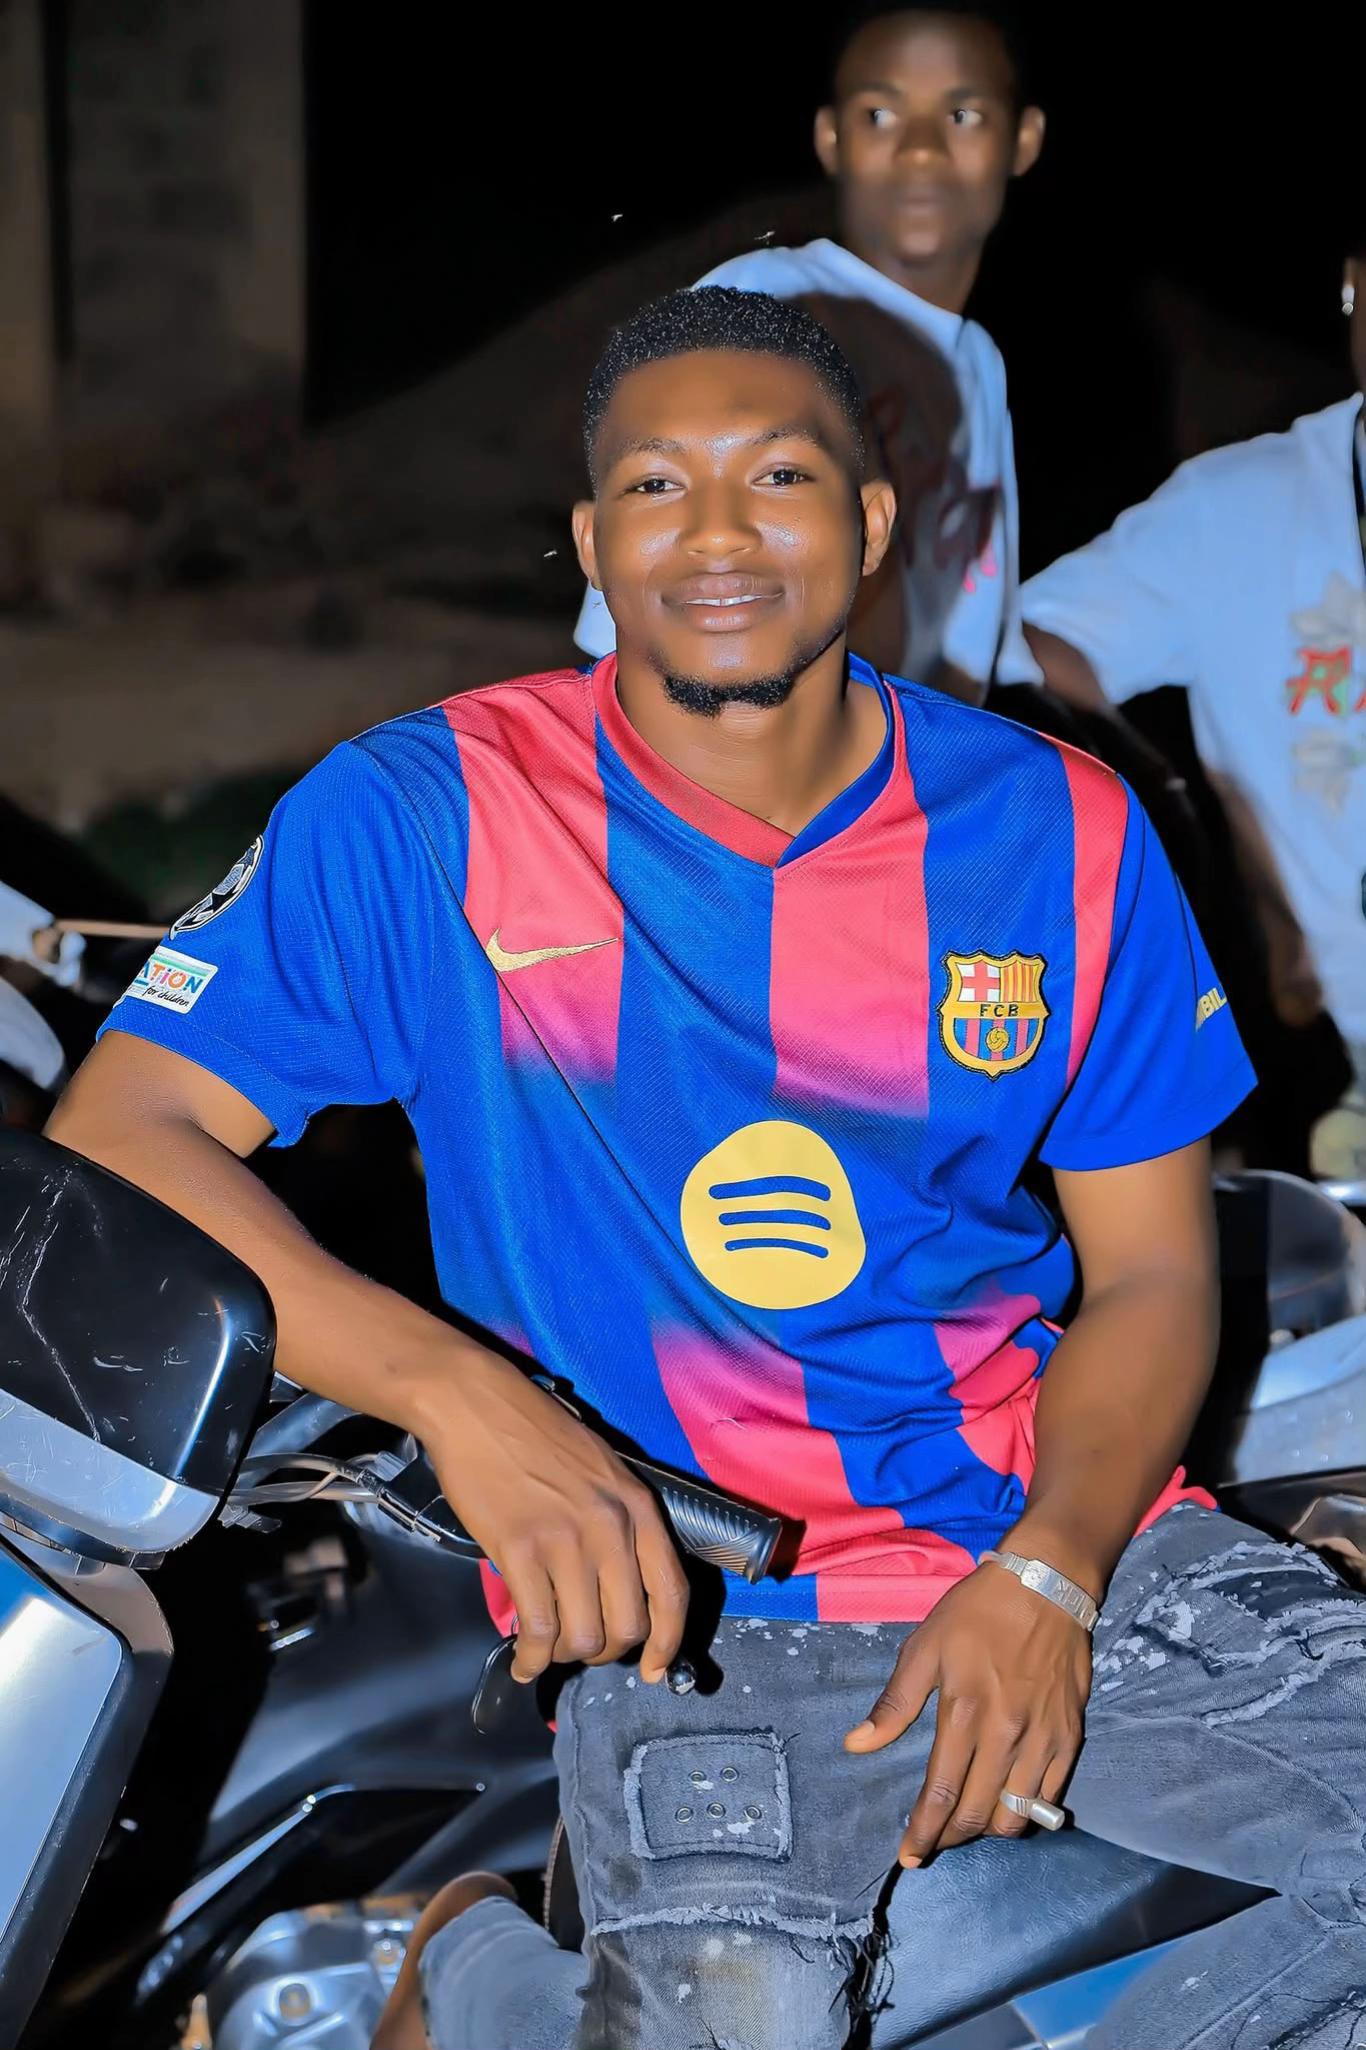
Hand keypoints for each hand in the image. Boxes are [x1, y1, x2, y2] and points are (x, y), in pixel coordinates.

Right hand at [424, 1356, 688, 1685]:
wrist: (476, 1405)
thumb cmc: (535, 1433)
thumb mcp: (600, 1470)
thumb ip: (618, 1523)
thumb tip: (618, 1586)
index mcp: (637, 1507)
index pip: (672, 1593)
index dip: (668, 1644)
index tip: (654, 1670)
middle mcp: (611, 1528)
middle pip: (628, 1626)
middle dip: (605, 1651)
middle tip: (579, 1646)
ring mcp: (565, 1540)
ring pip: (583, 1637)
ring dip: (563, 1654)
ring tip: (546, 1646)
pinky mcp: (519, 1550)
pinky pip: (537, 1628)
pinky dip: (529, 1657)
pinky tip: (519, 1659)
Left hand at [844, 1563, 1090, 1866]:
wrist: (1047, 1585)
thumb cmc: (977, 1612)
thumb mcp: (925, 1647)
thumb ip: (895, 1703)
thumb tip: (856, 1745)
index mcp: (964, 1714)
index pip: (941, 1794)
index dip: (923, 1832)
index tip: (909, 1855)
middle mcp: (1006, 1736)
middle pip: (977, 1814)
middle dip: (950, 1837)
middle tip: (933, 1840)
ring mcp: (1043, 1740)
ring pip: (1017, 1815)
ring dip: (988, 1829)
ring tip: (969, 1821)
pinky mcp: (1070, 1737)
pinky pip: (1050, 1797)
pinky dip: (1027, 1813)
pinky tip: (1009, 1805)